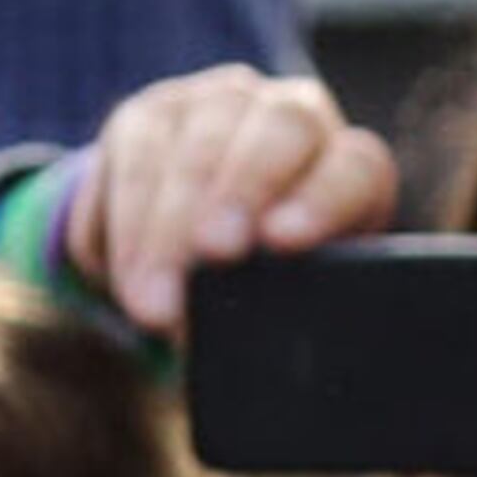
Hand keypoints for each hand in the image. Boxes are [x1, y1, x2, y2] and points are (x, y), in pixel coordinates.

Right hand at [69, 63, 399, 336]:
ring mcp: (220, 104)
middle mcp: (294, 116)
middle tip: (212, 255)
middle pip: (279, 133)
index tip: (283, 243)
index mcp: (349, 165)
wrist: (183, 245)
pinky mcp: (149, 116)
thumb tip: (273, 372)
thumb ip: (290, 314)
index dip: (321, 202)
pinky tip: (123, 273)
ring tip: (151, 299)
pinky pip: (133, 157)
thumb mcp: (285, 300)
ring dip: (166, 226)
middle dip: (239, 192)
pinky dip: (125, 222)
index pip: (353, 169)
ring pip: (197, 144)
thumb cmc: (253, 286)